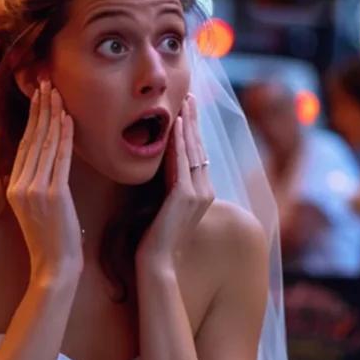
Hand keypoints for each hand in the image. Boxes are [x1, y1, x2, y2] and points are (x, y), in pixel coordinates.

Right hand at [7, 80, 82, 281]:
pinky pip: (60, 159)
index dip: (32, 119)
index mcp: (13, 187)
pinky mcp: (53, 195)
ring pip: (45, 145)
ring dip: (52, 115)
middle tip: (46, 83)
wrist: (54, 268)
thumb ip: (34, 186)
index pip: (25, 145)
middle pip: (32, 139)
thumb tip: (42, 164)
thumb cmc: (50, 241)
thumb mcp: (35, 210)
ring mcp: (35, 190)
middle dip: (40, 109)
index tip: (39, 98)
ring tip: (57, 93)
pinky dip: (64, 137)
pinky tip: (67, 119)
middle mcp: (20, 185)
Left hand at [137, 93, 214, 270]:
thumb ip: (166, 188)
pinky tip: (176, 125)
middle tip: (190, 96)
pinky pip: (183, 163)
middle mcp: (205, 191)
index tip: (187, 109)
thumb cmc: (154, 239)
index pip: (197, 154)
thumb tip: (159, 170)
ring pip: (193, 151)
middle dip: (194, 120)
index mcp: (200, 193)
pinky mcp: (186, 197)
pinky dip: (180, 142)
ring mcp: (198, 195)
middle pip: (199, 147)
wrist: (155, 263)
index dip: (193, 130)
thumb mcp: (162, 206)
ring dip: (189, 124)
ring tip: (185, 101)